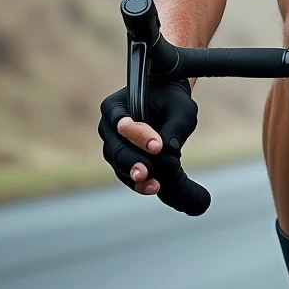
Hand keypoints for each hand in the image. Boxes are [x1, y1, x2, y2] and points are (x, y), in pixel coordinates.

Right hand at [97, 78, 202, 212]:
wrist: (169, 105)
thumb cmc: (173, 101)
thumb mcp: (180, 109)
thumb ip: (174, 127)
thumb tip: (168, 152)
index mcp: (115, 106)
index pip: (121, 122)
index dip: (138, 135)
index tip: (157, 146)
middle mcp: (108, 127)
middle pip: (116, 148)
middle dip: (133, 161)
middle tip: (147, 172)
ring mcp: (112, 145)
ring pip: (119, 164)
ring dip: (135, 176)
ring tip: (153, 185)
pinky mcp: (120, 161)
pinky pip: (125, 174)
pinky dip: (138, 182)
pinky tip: (152, 187)